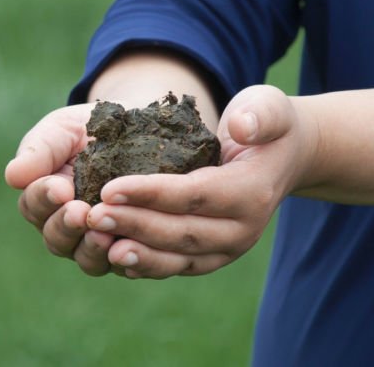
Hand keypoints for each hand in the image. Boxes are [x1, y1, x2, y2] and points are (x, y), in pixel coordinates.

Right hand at [4, 103, 118, 275]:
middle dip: (66, 225)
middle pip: (56, 239)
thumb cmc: (92, 129)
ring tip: (103, 234)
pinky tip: (131, 247)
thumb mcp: (64, 130)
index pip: (34, 206)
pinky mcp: (133, 250)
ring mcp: (99, 241)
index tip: (60, 187)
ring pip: (87, 259)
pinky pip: (126, 264)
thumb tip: (13, 176)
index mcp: (46, 199)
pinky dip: (126, 259)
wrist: (140, 131)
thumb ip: (40, 150)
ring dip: (92, 248)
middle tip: (79, 212)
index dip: (44, 198)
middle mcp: (69, 227)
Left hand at [86, 85, 318, 278]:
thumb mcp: (269, 106)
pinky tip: (112, 257)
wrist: (281, 159)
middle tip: (92, 216)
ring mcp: (229, 249)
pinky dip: (146, 265)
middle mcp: (243, 229)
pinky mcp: (213, 257)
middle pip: (182, 232)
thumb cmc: (265, 126)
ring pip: (178, 258)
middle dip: (134, 224)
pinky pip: (178, 267)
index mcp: (252, 192)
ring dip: (136, 254)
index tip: (109, 187)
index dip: (152, 194)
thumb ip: (259, 113)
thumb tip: (241, 127)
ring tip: (98, 243)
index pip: (196, 196)